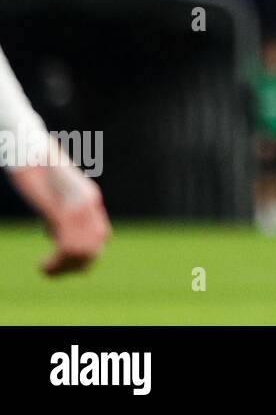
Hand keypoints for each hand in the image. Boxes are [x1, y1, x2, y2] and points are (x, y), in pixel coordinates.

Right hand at [9, 160, 111, 275]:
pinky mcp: (61, 209)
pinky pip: (66, 244)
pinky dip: (56, 262)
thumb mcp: (54, 192)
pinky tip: (43, 265)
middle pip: (95, 245)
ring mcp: (76, 206)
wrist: (29, 148)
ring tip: (46, 271)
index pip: (101, 234)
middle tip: (53, 272)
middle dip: (76, 265)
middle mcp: (88, 203)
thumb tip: (59, 230)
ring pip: (82, 249)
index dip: (87, 254)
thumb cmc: (37, 166)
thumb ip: (62, 210)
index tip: (65, 262)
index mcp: (89, 198)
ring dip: (64, 267)